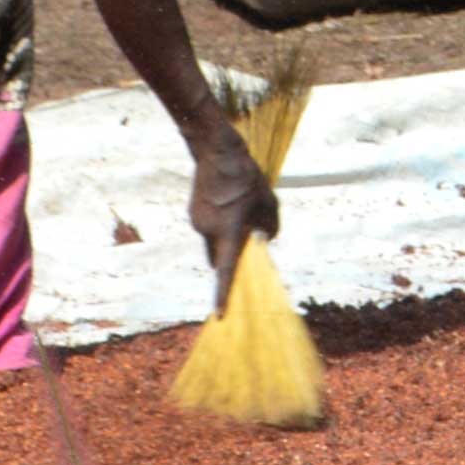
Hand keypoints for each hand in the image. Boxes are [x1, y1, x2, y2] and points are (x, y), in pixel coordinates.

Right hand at [188, 133, 282, 298]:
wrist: (216, 149)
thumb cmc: (246, 176)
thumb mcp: (268, 200)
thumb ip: (270, 225)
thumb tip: (265, 240)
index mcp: (228, 230)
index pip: (225, 270)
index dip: (223, 294)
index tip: (219, 314)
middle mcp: (208, 230)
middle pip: (219, 257)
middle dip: (231, 257)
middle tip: (248, 238)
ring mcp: (198, 221)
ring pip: (213, 242)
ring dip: (225, 237)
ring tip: (238, 208)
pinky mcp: (193, 212)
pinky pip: (207, 227)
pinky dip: (218, 224)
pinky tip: (228, 201)